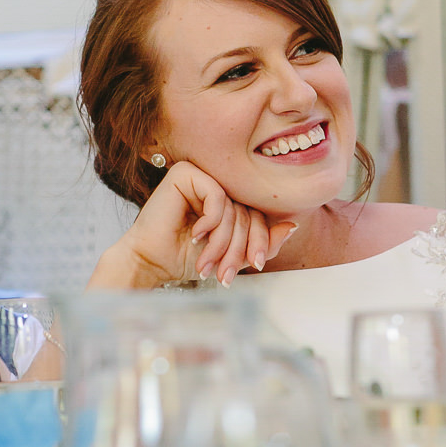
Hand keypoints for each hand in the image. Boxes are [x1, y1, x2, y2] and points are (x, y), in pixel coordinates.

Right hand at [88, 161, 297, 288]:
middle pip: (247, 212)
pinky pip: (217, 196)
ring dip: (222, 241)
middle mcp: (216, 185)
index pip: (257, 214)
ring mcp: (202, 176)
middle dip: (239, 247)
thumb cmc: (185, 257)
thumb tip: (293, 225)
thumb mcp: (232, 254)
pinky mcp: (186, 173)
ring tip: (207, 261)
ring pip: (234, 207)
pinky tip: (195, 234)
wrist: (152, 261)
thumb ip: (261, 241)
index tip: (257, 265)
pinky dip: (211, 220)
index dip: (262, 240)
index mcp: (227, 199)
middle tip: (225, 273)